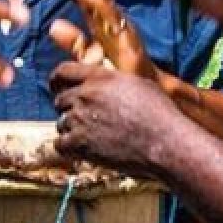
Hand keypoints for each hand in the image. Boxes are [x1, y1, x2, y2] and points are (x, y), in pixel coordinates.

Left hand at [50, 0, 161, 82]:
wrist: (143, 96)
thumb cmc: (119, 75)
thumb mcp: (91, 58)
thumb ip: (75, 42)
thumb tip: (53, 26)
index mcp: (102, 23)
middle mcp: (112, 22)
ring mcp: (121, 31)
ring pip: (101, 1)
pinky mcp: (128, 44)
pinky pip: (114, 23)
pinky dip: (102, 6)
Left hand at [51, 61, 184, 175]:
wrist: (166, 142)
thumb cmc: (160, 115)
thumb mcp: (139, 84)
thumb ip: (115, 81)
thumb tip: (106, 83)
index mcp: (100, 77)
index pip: (63, 71)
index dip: (57, 80)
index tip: (56, 87)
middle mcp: (86, 95)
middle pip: (60, 100)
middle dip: (69, 109)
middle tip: (85, 120)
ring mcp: (80, 119)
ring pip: (61, 123)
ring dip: (72, 130)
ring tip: (94, 137)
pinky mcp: (80, 144)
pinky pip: (60, 144)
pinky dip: (69, 148)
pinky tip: (83, 151)